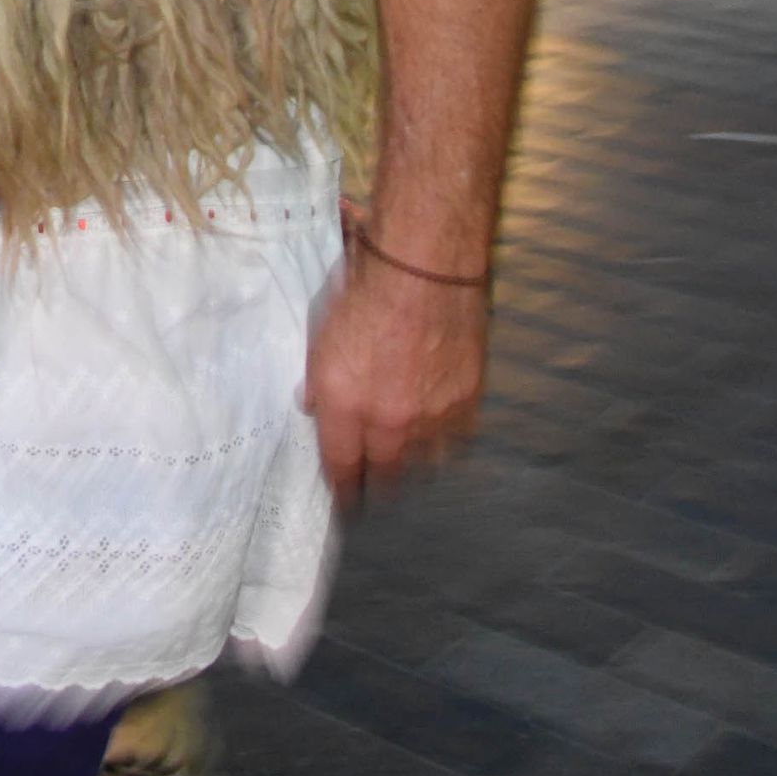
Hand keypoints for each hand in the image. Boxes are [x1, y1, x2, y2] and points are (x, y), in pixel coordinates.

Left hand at [302, 231, 489, 508]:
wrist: (424, 267)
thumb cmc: (363, 290)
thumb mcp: (320, 334)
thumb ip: (317, 380)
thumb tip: (310, 406)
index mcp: (344, 406)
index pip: (341, 468)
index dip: (343, 492)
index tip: (344, 507)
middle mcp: (387, 422)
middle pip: (385, 477)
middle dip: (378, 491)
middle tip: (376, 498)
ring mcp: (431, 416)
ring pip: (423, 466)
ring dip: (413, 471)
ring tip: (408, 473)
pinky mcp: (466, 403)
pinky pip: (455, 443)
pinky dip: (445, 448)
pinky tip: (439, 446)